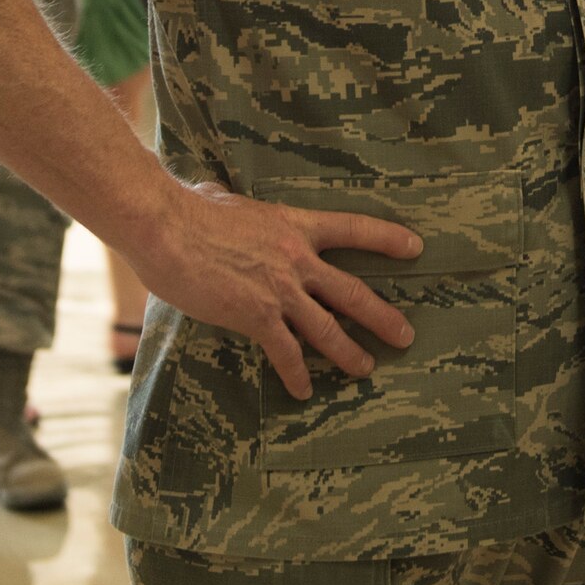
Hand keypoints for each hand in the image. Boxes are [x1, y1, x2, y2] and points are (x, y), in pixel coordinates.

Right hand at [138, 181, 422, 399]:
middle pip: (352, 291)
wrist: (169, 230)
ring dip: (349, 353)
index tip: (415, 248)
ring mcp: (279, 290)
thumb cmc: (191, 209)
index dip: (387, 238)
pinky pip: (285, 352)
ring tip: (366, 369)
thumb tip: (214, 193)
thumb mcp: (226, 198)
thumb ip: (235, 203)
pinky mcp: (255, 316)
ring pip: (327, 328)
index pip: (353, 227)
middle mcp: (297, 258)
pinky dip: (297, 373)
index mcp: (295, 224)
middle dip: (382, 316)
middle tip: (406, 336)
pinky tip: (303, 391)